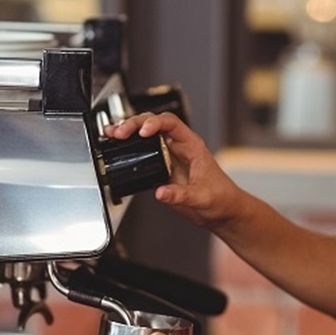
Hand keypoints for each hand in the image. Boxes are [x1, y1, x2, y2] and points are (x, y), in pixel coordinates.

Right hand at [103, 111, 241, 228]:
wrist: (222, 211)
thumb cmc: (221, 198)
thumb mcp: (203, 197)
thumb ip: (181, 195)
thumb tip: (161, 192)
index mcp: (192, 146)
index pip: (171, 124)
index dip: (155, 123)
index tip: (143, 132)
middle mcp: (179, 147)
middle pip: (153, 124)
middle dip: (135, 124)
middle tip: (120, 132)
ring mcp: (169, 157)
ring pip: (145, 137)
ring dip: (129, 133)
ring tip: (113, 134)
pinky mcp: (161, 169)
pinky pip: (143, 154)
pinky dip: (129, 150)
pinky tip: (117, 149)